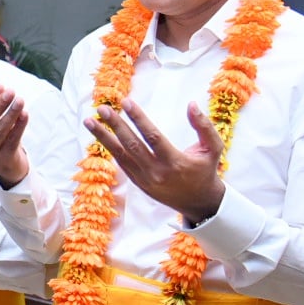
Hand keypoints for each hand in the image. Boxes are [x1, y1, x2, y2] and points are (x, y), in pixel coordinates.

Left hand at [86, 100, 225, 224]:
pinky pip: (122, 163)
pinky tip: (101, 135)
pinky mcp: (138, 183)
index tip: (126, 102)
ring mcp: (145, 179)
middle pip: (131, 145)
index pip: (152, 137)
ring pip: (121, 155)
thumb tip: (191, 104)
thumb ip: (204, 126)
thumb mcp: (213, 148)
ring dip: (104, 137)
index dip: (138, 119)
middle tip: (103, 109)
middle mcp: (156, 172)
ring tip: (90, 121)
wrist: (199, 202)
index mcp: (175, 162)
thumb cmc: (205, 171)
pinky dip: (111, 149)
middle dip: (115, 125)